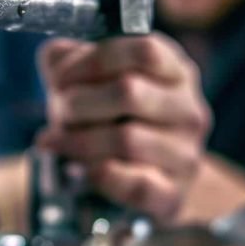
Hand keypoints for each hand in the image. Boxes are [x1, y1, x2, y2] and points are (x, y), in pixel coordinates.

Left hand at [36, 33, 211, 220]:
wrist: (147, 179)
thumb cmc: (114, 120)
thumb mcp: (92, 82)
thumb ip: (68, 61)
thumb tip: (55, 57)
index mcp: (175, 72)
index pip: (144, 51)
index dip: (93, 60)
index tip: (61, 78)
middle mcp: (189, 111)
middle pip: (129, 91)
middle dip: (78, 103)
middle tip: (56, 114)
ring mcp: (185, 154)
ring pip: (126, 139)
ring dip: (79, 140)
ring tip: (57, 142)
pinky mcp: (173, 194)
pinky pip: (136, 184)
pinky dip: (100, 176)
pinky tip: (80, 170)